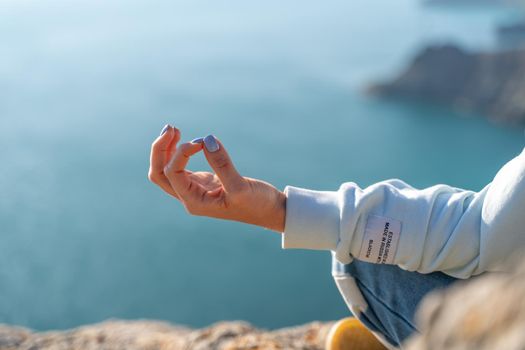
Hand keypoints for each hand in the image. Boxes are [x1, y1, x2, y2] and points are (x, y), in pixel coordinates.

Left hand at [148, 125, 285, 232]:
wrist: (271, 212)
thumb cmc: (258, 204)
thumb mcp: (241, 186)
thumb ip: (222, 164)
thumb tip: (206, 139)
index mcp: (194, 202)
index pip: (173, 174)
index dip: (181, 153)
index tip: (200, 141)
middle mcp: (190, 197)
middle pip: (159, 174)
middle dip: (160, 150)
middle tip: (171, 128)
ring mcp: (194, 189)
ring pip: (166, 170)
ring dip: (166, 149)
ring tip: (173, 129)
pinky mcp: (203, 181)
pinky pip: (180, 166)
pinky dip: (178, 151)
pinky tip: (183, 138)